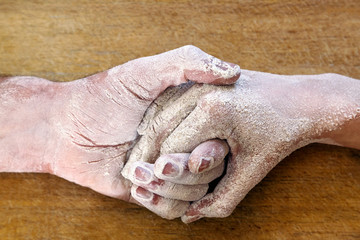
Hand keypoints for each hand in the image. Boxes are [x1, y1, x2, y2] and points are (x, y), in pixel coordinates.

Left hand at [49, 45, 239, 199]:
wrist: (64, 130)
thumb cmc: (101, 98)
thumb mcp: (143, 72)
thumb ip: (186, 64)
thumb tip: (232, 72)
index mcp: (187, 119)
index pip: (221, 141)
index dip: (211, 150)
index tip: (192, 148)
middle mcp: (182, 144)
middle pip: (212, 171)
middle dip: (186, 170)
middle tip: (159, 162)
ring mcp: (168, 170)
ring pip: (196, 193)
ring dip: (169, 186)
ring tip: (138, 169)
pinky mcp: (152, 191)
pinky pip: (174, 209)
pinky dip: (158, 201)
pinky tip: (135, 183)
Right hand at [128, 70, 359, 221]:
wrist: (296, 100)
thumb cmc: (278, 134)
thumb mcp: (253, 170)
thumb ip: (221, 198)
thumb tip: (189, 216)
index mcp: (213, 109)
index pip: (170, 148)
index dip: (166, 172)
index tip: (169, 185)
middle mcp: (199, 89)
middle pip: (157, 131)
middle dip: (154, 158)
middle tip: (153, 176)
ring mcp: (196, 81)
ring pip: (157, 116)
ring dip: (152, 141)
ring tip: (157, 162)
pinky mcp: (196, 80)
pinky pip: (166, 106)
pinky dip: (160, 126)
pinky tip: (164, 142)